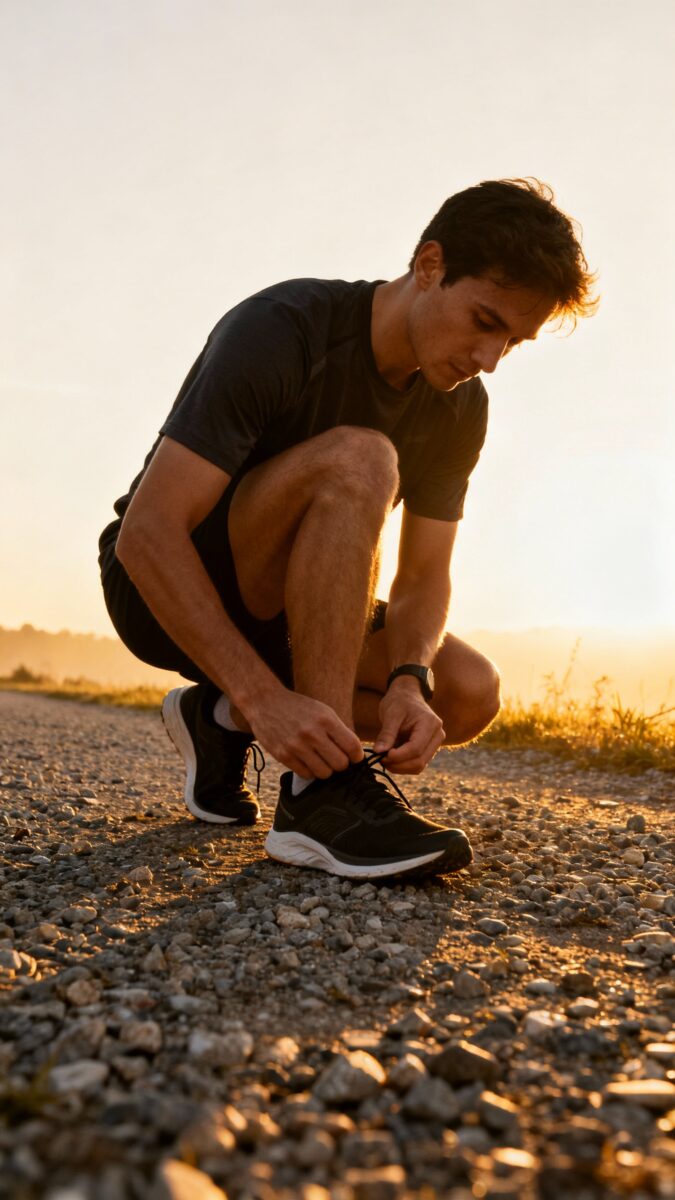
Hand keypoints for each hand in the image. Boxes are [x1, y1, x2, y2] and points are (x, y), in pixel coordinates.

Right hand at [247, 688, 363, 777]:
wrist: (265, 702)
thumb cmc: (298, 707)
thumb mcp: (322, 711)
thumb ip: (338, 730)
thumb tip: (354, 754)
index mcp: (325, 719)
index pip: (352, 746)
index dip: (357, 756)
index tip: (354, 757)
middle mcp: (312, 733)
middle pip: (340, 764)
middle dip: (341, 764)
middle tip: (336, 759)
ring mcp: (296, 746)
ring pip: (324, 773)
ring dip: (326, 770)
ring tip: (321, 760)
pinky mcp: (283, 755)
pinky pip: (306, 775)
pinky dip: (310, 771)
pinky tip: (307, 761)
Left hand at [374, 680, 444, 773]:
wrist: (407, 696)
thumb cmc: (399, 701)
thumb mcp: (391, 714)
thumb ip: (386, 734)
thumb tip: (378, 752)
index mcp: (430, 723)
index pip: (416, 748)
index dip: (399, 756)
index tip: (381, 756)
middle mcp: (437, 735)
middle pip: (420, 760)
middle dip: (399, 765)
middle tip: (380, 759)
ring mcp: (434, 744)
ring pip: (419, 766)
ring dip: (400, 768)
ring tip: (384, 759)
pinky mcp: (428, 749)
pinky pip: (417, 764)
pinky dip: (403, 765)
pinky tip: (391, 759)